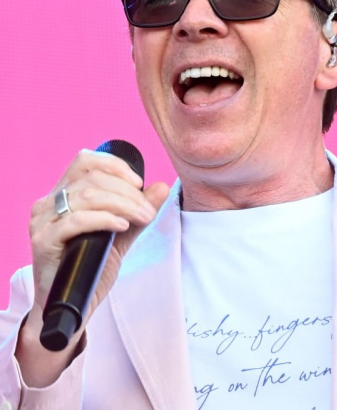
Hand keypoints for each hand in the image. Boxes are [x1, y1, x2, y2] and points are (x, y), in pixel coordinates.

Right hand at [16, 148, 168, 386]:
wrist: (71, 308)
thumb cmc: (91, 268)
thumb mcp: (120, 235)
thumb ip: (138, 210)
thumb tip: (162, 185)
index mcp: (62, 195)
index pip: (85, 161)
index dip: (114, 166)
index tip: (139, 182)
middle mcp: (48, 203)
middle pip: (91, 179)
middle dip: (127, 192)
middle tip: (148, 210)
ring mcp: (42, 222)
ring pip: (86, 196)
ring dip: (123, 204)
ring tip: (143, 217)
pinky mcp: (43, 242)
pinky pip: (76, 220)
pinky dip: (105, 219)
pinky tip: (122, 225)